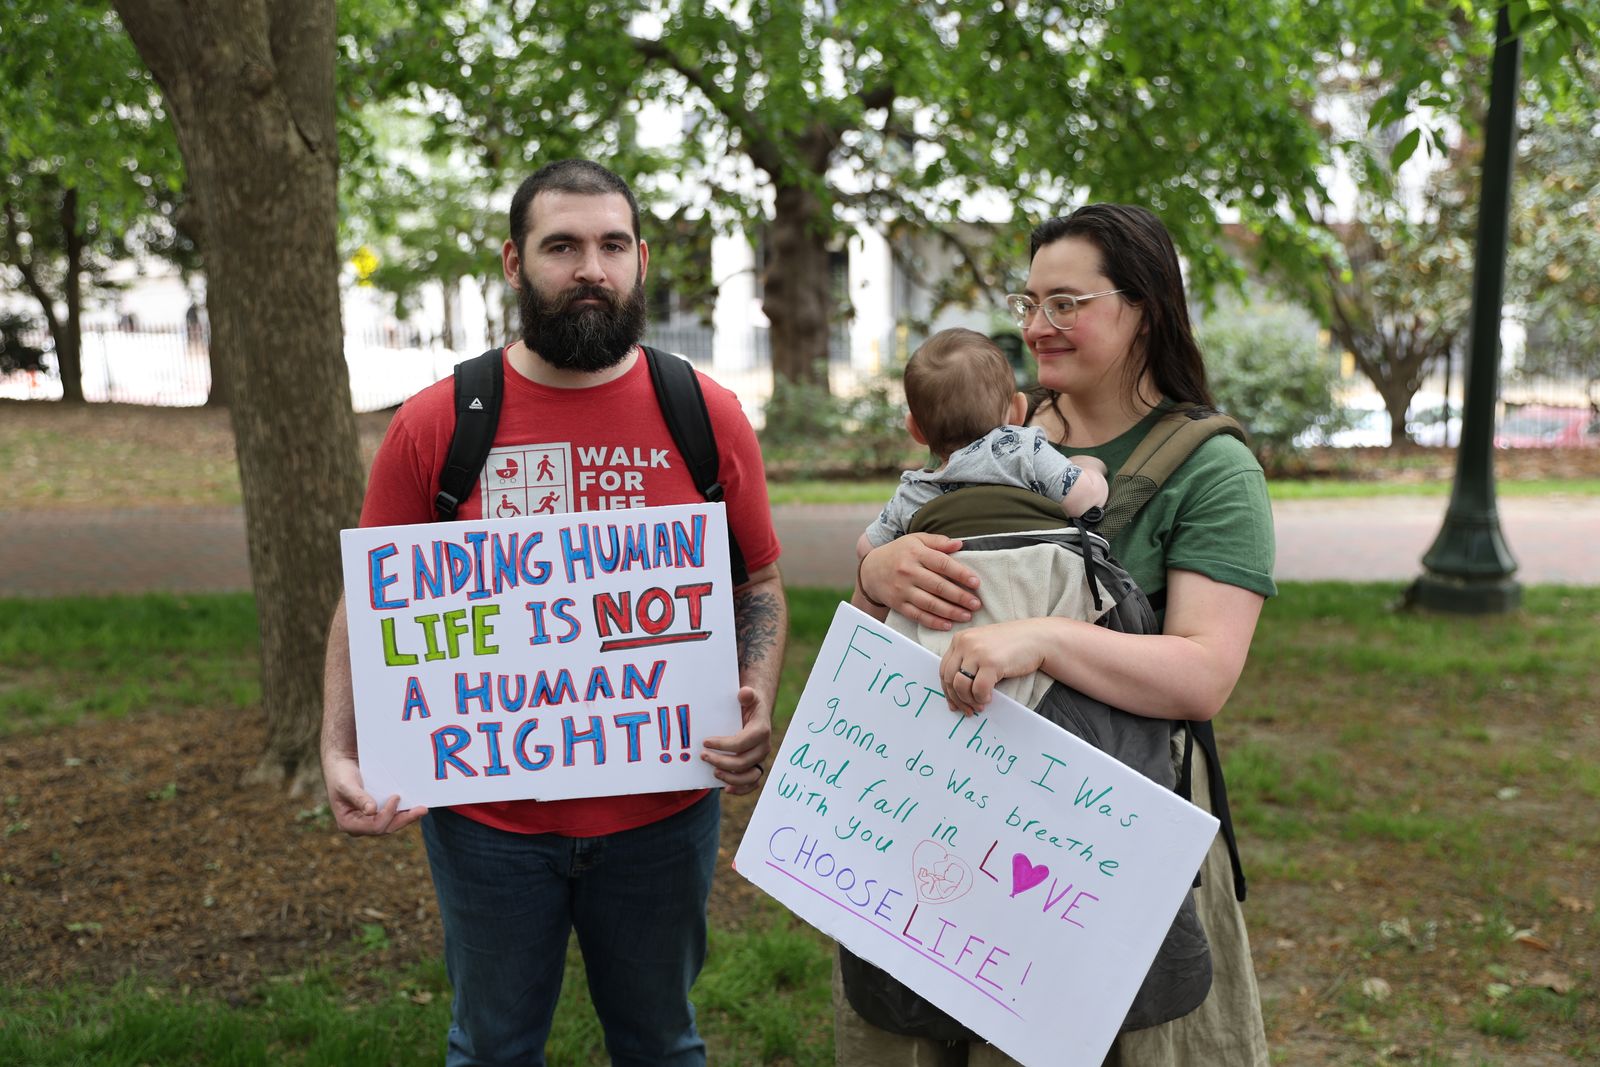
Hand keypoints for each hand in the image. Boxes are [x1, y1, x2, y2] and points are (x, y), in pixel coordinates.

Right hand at [324, 754, 427, 834]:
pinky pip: (391, 818)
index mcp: (348, 823)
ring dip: (407, 817)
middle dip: (404, 819)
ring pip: (390, 825)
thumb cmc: (341, 775)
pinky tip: (414, 807)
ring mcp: (367, 822)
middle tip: (422, 809)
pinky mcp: (375, 815)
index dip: (388, 814)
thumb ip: (358, 797)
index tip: (396, 797)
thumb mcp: (347, 785)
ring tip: (422, 810)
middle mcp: (358, 827)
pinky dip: (402, 813)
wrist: (341, 767)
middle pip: (385, 828)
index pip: (374, 826)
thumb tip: (371, 811)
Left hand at [702, 685, 772, 795]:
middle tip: (702, 756)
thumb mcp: (749, 696)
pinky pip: (752, 784)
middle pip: (743, 762)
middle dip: (721, 761)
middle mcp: (764, 747)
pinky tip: (726, 789)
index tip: (705, 742)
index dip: (723, 745)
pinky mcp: (757, 767)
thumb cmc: (749, 705)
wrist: (757, 713)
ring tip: (713, 771)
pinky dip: (741, 789)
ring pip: (749, 777)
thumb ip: (747, 694)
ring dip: (730, 778)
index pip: (742, 743)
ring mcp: (760, 759)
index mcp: (761, 731)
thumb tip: (744, 693)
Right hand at [859, 533, 981, 630]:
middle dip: (960, 596)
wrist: (870, 570)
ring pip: (930, 603)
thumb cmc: (899, 553)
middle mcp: (908, 571)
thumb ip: (938, 541)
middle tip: (976, 604)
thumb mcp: (916, 540)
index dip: (960, 573)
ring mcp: (902, 589)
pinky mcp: (897, 604)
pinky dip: (933, 622)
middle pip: (938, 586)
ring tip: (967, 615)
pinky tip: (947, 624)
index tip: (975, 582)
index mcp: (915, 553)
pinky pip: (918, 615)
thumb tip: (960, 544)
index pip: (942, 563)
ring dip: (950, 611)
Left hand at [938, 620, 1051, 714]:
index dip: (948, 690)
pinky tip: (989, 698)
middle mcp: (965, 643)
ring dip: (969, 700)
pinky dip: (982, 698)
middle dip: (957, 699)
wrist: (1037, 638)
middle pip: (949, 679)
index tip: (954, 703)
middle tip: (968, 710)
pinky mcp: (991, 662)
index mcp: (960, 639)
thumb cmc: (1012, 645)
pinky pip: (978, 689)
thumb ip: (967, 661)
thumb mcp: (983, 646)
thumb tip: (956, 691)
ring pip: (960, 686)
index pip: (944, 669)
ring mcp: (977, 652)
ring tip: (980, 704)